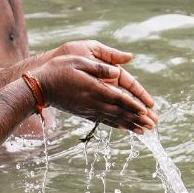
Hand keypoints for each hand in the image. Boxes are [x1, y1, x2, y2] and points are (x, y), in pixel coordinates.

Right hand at [33, 54, 157, 132]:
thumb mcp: (78, 61)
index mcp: (94, 88)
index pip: (119, 98)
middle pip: (120, 112)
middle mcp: (94, 102)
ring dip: (131, 125)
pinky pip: (105, 121)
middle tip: (154, 126)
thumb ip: (99, 67)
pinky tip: (126, 128)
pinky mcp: (85, 112)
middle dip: (138, 119)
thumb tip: (117, 72)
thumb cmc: (58, 69)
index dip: (134, 105)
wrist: (39, 87)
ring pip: (114, 119)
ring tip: (145, 131)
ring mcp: (89, 109)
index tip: (146, 111)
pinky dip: (117, 125)